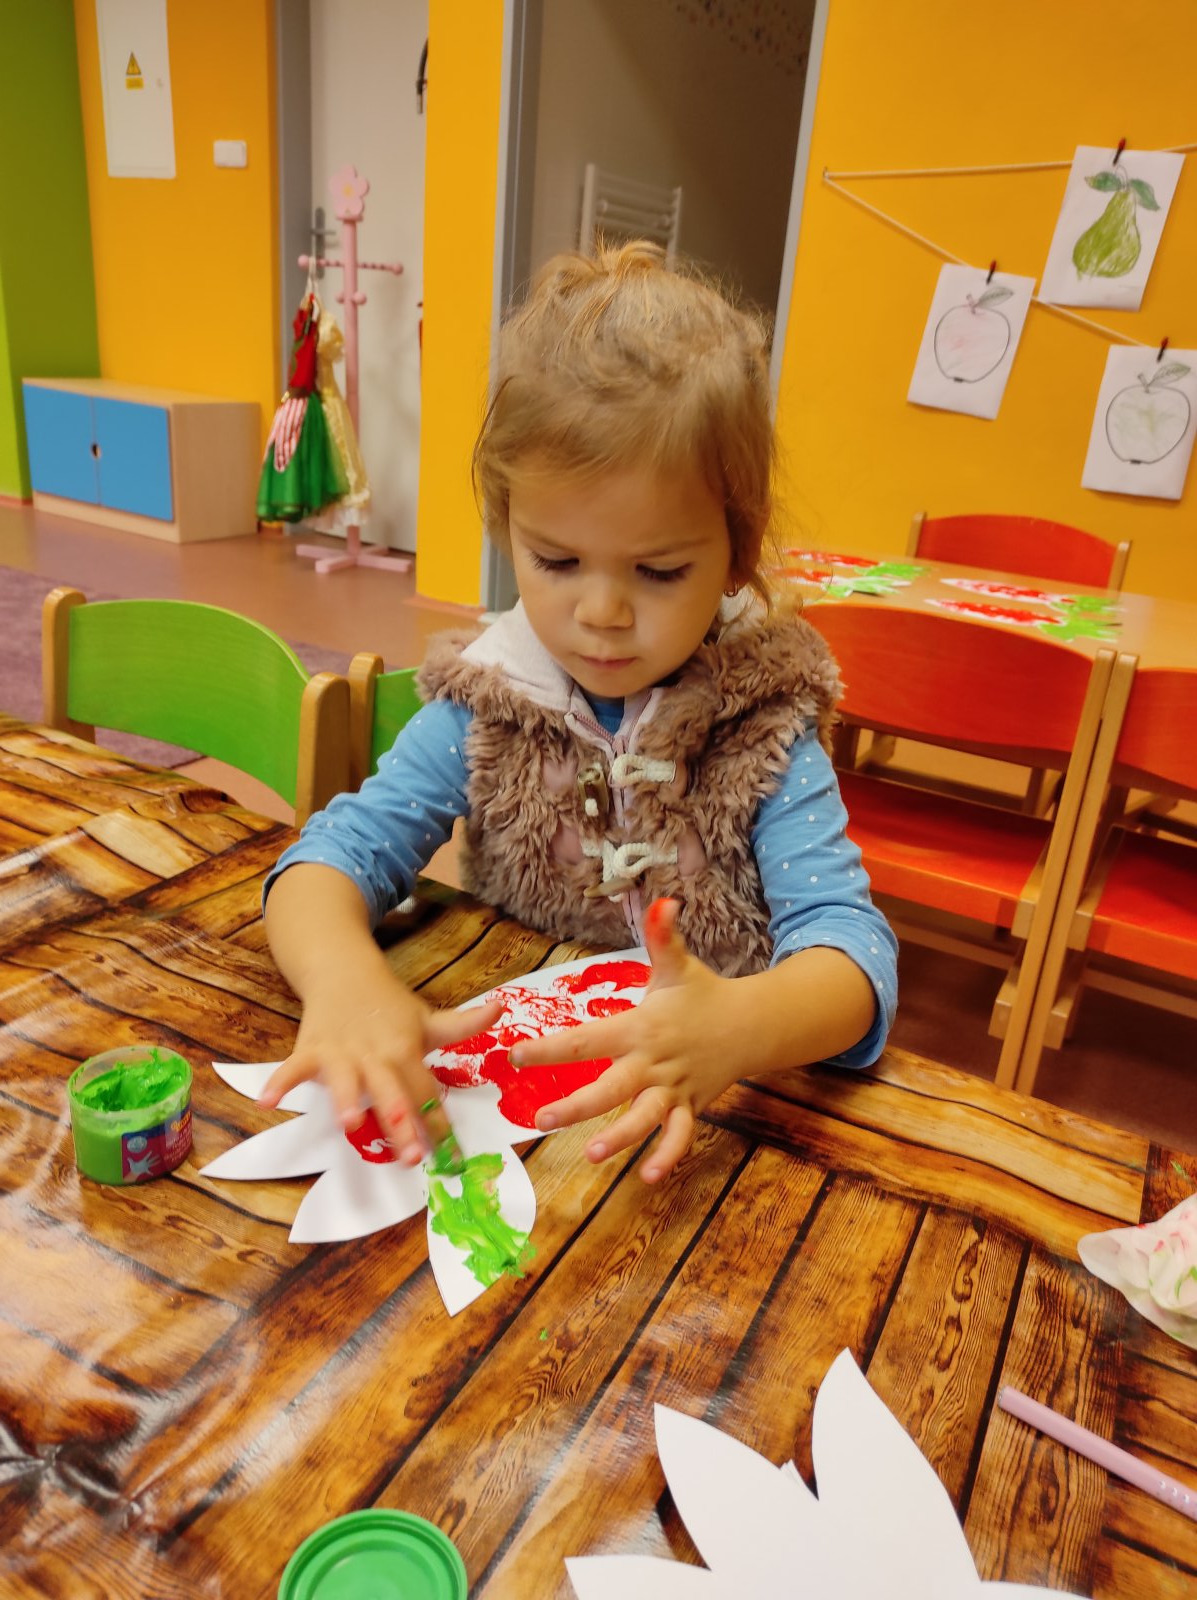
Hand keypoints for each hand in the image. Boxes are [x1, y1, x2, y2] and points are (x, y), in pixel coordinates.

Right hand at [260, 967, 503, 1164]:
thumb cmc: (388, 1005)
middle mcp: (376, 1054)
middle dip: (401, 1122)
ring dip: (348, 1099)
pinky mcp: (311, 1048)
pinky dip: (279, 1082)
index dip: (438, 1121)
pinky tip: (266, 1103)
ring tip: (350, 1123)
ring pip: (346, 1080)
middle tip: (412, 1156)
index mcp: (406, 1050)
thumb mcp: (426, 1017)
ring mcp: (342, 1052)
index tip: (451, 1154)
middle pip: (392, 1092)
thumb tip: (502, 1009)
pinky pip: (292, 1068)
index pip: (426, 1090)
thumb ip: (462, 1025)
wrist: (344, 970)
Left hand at [509, 899, 744, 1182]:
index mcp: (640, 1028)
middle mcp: (654, 1063)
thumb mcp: (678, 965)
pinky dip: (668, 1156)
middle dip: (577, 1104)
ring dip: (621, 1138)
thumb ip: (663, 936)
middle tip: (542, 1118)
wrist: (752, 1024)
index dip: (550, 1048)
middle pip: (613, 1087)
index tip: (514, 1055)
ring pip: (645, 1118)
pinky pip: (680, 1136)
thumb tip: (662, 899)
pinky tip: (649, 1178)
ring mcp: (673, 1089)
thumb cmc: (703, 994)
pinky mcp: (689, 1107)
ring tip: (592, 1154)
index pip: (587, 1040)